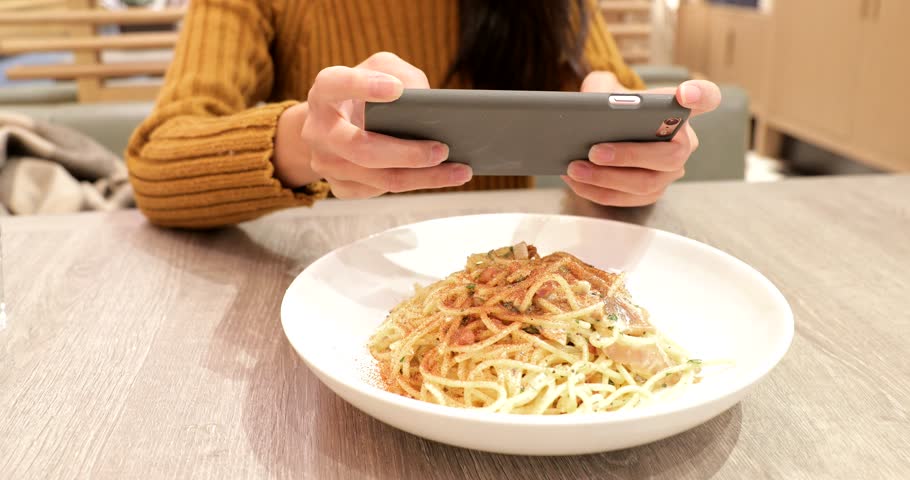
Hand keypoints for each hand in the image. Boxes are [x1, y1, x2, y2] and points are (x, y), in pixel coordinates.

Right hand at [273, 52, 471, 197]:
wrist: (334, 125)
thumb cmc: (365, 93)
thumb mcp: (382, 70)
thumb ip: (403, 76)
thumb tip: (428, 105)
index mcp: (325, 91)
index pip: (337, 84)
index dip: (364, 87)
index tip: (397, 90)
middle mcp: (318, 130)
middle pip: (361, 149)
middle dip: (406, 153)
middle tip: (442, 149)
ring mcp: (325, 163)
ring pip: (378, 178)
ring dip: (423, 177)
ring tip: (459, 171)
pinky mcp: (339, 186)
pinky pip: (380, 191)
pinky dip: (414, 185)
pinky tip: (439, 178)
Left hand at [563, 72, 721, 205]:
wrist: (607, 133)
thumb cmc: (613, 109)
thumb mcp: (605, 89)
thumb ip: (599, 87)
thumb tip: (587, 104)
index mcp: (680, 111)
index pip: (705, 98)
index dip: (700, 96)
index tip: (685, 95)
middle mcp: (684, 143)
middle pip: (669, 155)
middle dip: (629, 155)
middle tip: (595, 151)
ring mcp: (669, 173)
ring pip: (645, 183)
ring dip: (606, 179)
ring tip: (574, 168)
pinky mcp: (651, 193)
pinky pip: (627, 199)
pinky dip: (597, 191)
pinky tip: (575, 181)